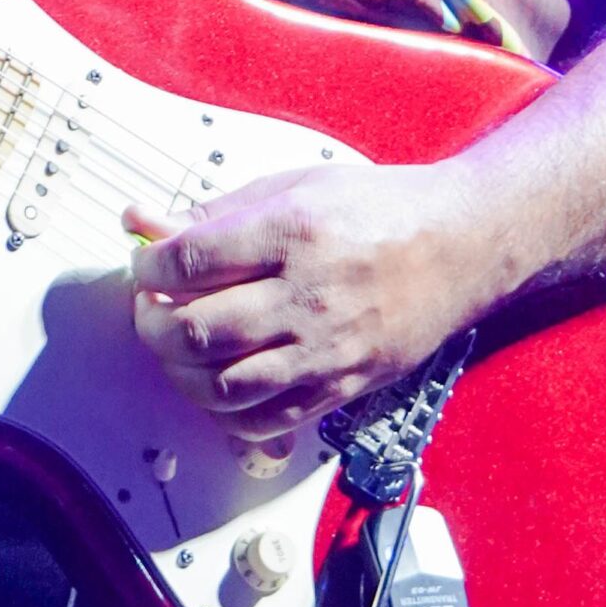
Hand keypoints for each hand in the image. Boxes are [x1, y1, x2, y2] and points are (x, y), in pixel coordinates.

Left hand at [126, 160, 479, 443]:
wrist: (461, 245)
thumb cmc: (382, 209)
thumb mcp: (296, 184)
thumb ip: (218, 210)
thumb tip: (145, 222)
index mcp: (295, 232)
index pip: (192, 260)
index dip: (149, 266)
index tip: (144, 265)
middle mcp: (309, 295)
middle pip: (198, 330)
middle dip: (152, 324)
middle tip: (150, 308)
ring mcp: (327, 350)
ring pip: (223, 387)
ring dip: (179, 372)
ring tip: (176, 346)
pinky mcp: (342, 387)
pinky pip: (265, 422)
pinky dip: (224, 414)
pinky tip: (216, 384)